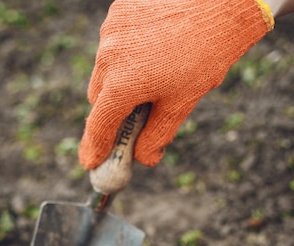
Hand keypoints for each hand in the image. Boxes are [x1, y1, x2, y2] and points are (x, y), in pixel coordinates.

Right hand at [79, 0, 272, 168]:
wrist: (222, 1)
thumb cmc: (205, 54)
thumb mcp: (181, 103)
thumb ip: (156, 135)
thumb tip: (141, 158)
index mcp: (123, 85)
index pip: (99, 125)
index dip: (95, 148)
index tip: (91, 163)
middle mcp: (109, 57)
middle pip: (98, 99)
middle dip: (111, 113)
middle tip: (129, 122)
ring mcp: (111, 31)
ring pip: (104, 70)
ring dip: (118, 81)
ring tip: (151, 77)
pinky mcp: (118, 11)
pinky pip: (113, 44)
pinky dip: (125, 55)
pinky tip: (152, 51)